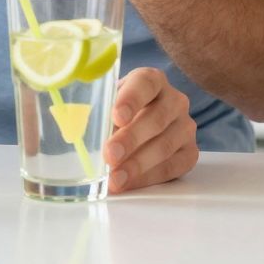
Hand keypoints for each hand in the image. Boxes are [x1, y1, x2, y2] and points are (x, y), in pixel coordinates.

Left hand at [103, 67, 198, 192]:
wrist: (139, 127)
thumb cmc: (116, 114)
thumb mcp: (104, 106)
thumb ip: (95, 113)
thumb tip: (74, 130)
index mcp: (151, 80)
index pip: (145, 84)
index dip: (132, 99)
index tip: (117, 117)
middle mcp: (174, 100)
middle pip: (156, 118)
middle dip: (131, 139)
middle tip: (110, 155)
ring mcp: (185, 126)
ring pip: (165, 145)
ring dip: (138, 164)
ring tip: (115, 179)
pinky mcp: (190, 151)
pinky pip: (173, 166)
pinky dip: (149, 177)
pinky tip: (130, 183)